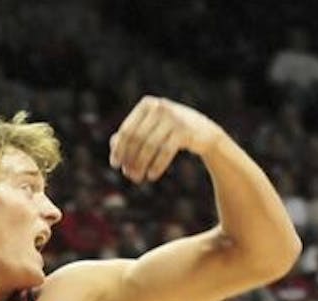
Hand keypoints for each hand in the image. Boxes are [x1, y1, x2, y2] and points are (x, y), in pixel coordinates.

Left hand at [109, 96, 224, 183]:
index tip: (115, 165)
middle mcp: (160, 107)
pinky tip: (151, 176)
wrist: (204, 132)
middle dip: (130, 159)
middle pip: (137, 138)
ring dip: (141, 164)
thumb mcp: (151, 128)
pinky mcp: (185, 131)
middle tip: (129, 175)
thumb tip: (113, 144)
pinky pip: (165, 151)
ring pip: (150, 145)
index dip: (119, 149)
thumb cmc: (171, 131)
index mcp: (147, 104)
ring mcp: (174, 118)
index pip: (127, 130)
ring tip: (138, 178)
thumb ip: (131, 133)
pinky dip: (157, 165)